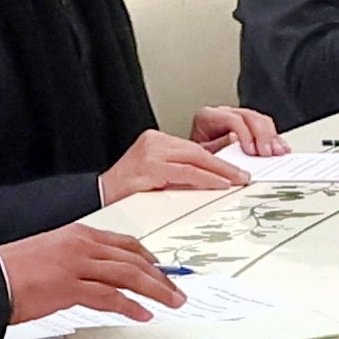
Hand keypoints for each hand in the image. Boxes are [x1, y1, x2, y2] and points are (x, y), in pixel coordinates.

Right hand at [0, 219, 180, 325]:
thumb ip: (76, 260)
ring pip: (127, 276)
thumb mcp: (50, 255)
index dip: (149, 258)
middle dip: (160, 276)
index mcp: (76, 235)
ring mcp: (75, 265)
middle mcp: (80, 246)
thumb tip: (96, 274)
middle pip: (133, 259)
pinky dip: (130, 306)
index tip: (162, 270)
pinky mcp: (68, 287)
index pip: (124, 243)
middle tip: (176, 290)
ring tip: (171, 302)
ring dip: (154, 291)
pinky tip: (143, 314)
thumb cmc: (12, 272)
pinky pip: (109, 297)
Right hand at [96, 127, 249, 201]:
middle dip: (224, 165)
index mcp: (156, 141)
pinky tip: (219, 184)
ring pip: (194, 159)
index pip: (194, 149)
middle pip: (197, 151)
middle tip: (243, 176)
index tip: (236, 171)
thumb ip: (181, 171)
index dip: (219, 159)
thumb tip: (216, 175)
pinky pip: (184, 173)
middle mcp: (153, 142)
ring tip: (236, 181)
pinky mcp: (147, 169)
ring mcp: (149, 154)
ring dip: (219, 172)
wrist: (95, 197)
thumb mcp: (158, 174)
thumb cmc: (126, 191)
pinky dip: (205, 178)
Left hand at [192, 103, 287, 155]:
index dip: (245, 134)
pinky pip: (265, 127)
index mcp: (208, 117)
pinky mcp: (248, 127)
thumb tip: (236, 140)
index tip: (251, 151)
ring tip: (277, 152)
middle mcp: (223, 113)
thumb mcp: (202, 154)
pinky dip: (275, 139)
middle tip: (267, 153)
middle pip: (250, 116)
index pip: (232, 119)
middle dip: (262, 135)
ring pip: (260, 119)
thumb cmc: (195, 158)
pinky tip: (280, 148)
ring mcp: (237, 118)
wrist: (195, 161)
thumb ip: (218, 146)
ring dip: (271, 137)